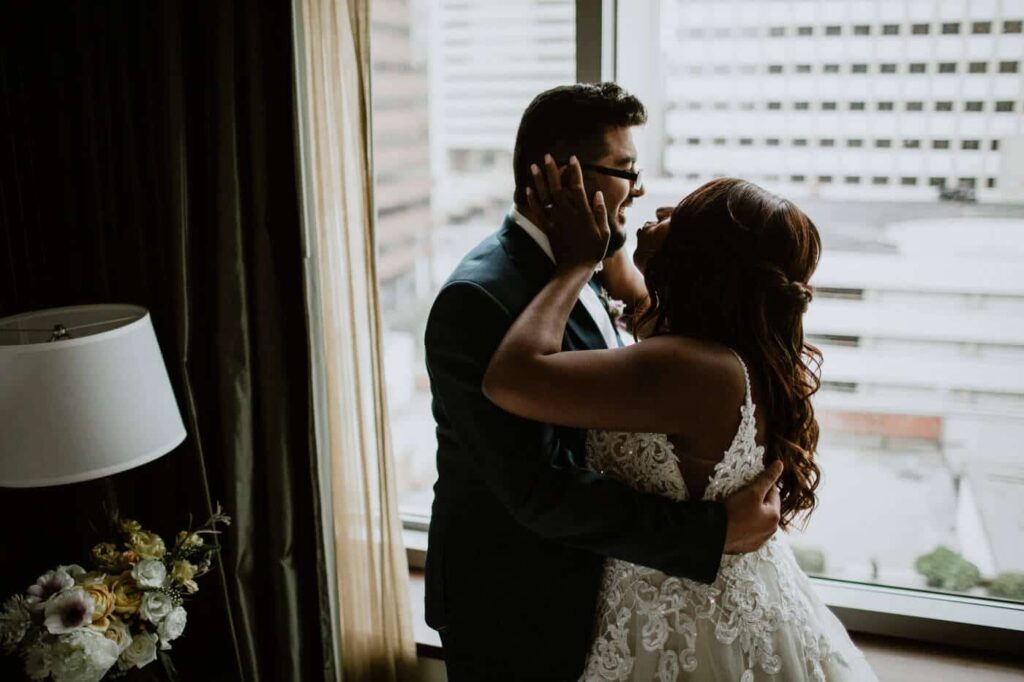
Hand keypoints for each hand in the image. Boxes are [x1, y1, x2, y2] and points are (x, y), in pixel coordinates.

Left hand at [526, 154, 608, 268]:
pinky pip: (538, 212)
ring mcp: (555, 221)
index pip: (578, 187)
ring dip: (539, 181)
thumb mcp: (604, 233)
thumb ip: (601, 212)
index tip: (572, 158)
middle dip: (552, 171)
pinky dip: (532, 200)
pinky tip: (528, 188)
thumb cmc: (593, 252)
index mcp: (583, 213)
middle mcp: (567, 214)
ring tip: (533, 166)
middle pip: (558, 188)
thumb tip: (597, 193)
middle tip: (547, 156)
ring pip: (545, 197)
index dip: (575, 172)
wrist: (574, 269)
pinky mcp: (547, 228)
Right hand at [722, 460, 782, 553]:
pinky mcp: (749, 546)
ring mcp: (760, 540)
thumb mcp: (752, 492)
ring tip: (737, 509)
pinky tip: (736, 521)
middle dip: (758, 500)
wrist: (715, 534)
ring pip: (759, 519)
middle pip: (767, 507)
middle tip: (741, 497)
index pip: (774, 493)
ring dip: (753, 513)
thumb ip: (767, 478)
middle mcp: (772, 530)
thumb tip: (780, 464)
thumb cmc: (735, 512)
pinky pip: (751, 531)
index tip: (748, 486)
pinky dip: (746, 525)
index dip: (761, 486)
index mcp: (775, 516)